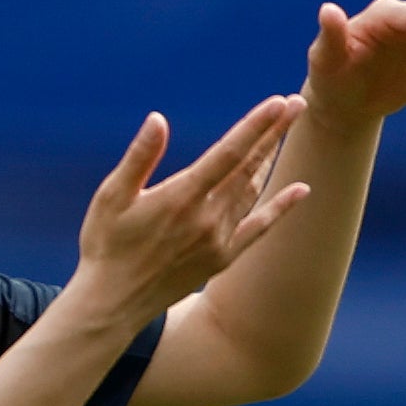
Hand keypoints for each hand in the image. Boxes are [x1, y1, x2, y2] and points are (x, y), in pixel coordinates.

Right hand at [63, 96, 305, 321]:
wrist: (111, 302)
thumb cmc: (105, 245)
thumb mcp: (111, 197)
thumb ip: (139, 157)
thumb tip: (158, 119)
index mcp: (181, 197)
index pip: (228, 153)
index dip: (255, 126)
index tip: (278, 103)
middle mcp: (207, 217)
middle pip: (248, 166)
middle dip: (274, 133)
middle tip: (296, 105)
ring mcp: (218, 239)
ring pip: (253, 190)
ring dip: (270, 160)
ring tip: (283, 134)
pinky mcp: (222, 258)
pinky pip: (259, 227)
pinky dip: (281, 208)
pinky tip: (300, 189)